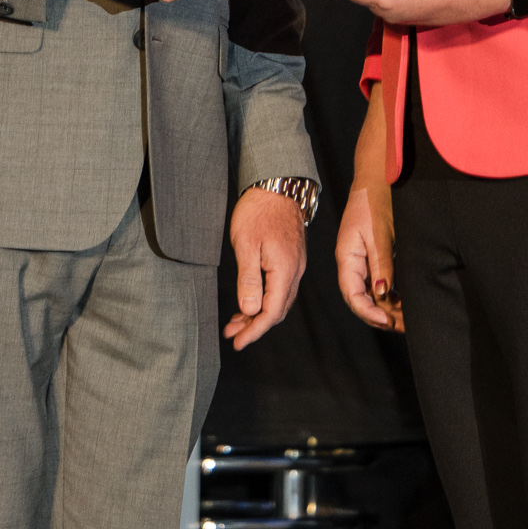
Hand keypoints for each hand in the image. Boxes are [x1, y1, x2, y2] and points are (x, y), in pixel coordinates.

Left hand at [224, 187, 306, 350]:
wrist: (277, 186)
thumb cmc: (258, 211)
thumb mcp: (246, 245)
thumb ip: (249, 279)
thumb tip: (251, 310)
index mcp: (284, 270)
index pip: (271, 312)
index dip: (254, 331)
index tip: (238, 342)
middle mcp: (294, 271)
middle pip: (277, 310)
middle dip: (255, 326)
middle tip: (232, 334)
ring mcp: (295, 265)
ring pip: (279, 300)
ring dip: (258, 314)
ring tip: (235, 322)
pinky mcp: (290, 259)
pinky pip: (279, 288)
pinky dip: (264, 299)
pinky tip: (250, 300)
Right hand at [334, 175, 400, 333]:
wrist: (377, 177)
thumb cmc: (376, 200)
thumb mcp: (381, 233)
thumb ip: (381, 263)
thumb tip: (383, 293)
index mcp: (347, 257)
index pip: (353, 295)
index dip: (369, 313)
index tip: (388, 321)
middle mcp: (351, 262)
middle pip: (361, 299)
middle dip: (381, 316)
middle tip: (404, 326)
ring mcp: (360, 260)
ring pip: (370, 293)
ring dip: (387, 307)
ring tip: (407, 318)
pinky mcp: (371, 256)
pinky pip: (376, 282)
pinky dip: (389, 294)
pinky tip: (403, 301)